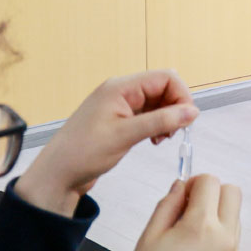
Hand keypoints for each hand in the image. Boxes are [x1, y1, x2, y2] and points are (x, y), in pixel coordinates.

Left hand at [10, 69, 197, 215]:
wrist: (59, 173)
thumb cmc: (83, 152)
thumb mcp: (126, 135)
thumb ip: (161, 121)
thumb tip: (192, 111)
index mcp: (120, 87)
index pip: (165, 77)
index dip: (181, 96)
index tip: (186, 120)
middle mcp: (121, 92)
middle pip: (162, 88)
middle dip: (174, 108)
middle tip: (171, 134)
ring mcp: (120, 106)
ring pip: (157, 103)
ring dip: (166, 119)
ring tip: (159, 139)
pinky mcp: (119, 120)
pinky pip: (147, 115)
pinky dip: (156, 125)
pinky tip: (152, 140)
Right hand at [116, 175, 241, 250]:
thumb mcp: (149, 234)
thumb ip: (168, 204)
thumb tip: (181, 186)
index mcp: (202, 226)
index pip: (210, 181)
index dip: (192, 183)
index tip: (180, 197)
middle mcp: (224, 238)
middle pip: (232, 192)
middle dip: (211, 193)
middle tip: (187, 210)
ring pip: (234, 215)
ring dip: (216, 214)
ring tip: (189, 234)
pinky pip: (232, 238)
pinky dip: (219, 234)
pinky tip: (195, 250)